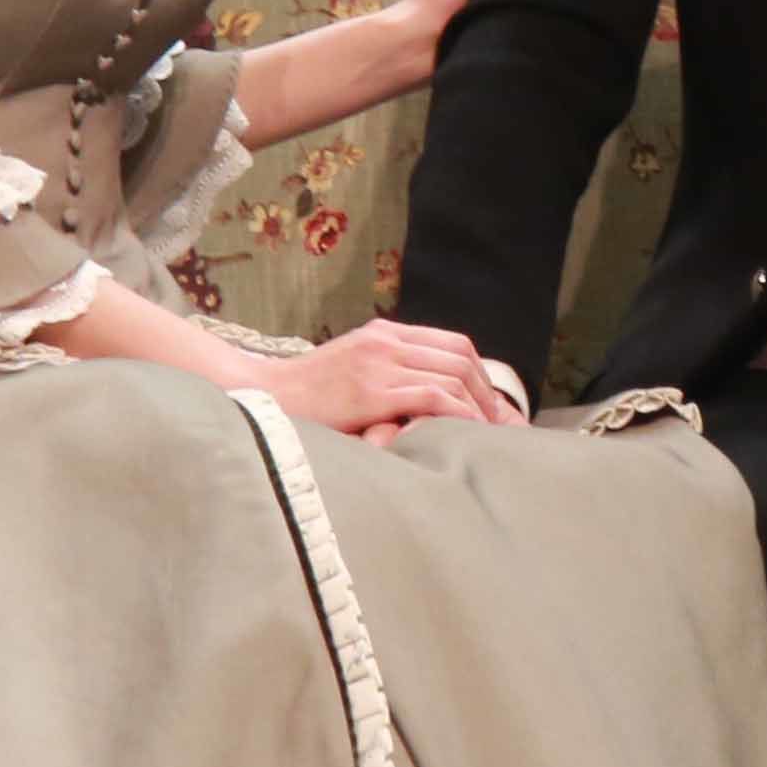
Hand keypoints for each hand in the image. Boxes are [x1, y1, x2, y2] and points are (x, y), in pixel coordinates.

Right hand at [251, 318, 518, 449]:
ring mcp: (380, 364)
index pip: (452, 343)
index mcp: (384, 333)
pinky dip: (459, 413)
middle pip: (460, 356)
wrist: (265, 396)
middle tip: (501, 423)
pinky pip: (433, 396)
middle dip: (488, 391)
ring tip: (490, 433)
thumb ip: (385, 370)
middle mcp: (386, 341)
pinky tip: (468, 432)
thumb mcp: (351, 367)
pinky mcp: (372, 392)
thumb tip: (424, 394)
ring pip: (452, 374)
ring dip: (479, 405)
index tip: (491, 404)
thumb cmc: (306, 393)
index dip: (480, 374)